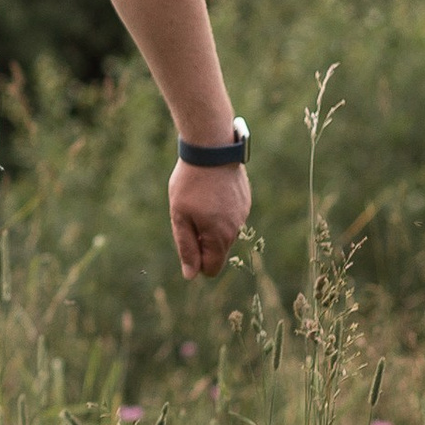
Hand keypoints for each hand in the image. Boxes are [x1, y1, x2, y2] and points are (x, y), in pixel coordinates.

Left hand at [167, 161, 250, 283]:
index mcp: (220, 236)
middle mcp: (236, 228)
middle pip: (217, 250)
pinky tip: (210, 190)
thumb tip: (191, 275)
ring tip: (199, 199)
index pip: (212, 268)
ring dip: (210, 223)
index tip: (185, 241)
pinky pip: (230, 214)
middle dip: (201, 240)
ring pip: (224, 230)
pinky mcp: (244, 199)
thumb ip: (187, 247)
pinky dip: (219, 209)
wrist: (212, 149)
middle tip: (187, 214)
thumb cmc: (191, 183)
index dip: (196, 263)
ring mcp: (243, 213)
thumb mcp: (180, 216)